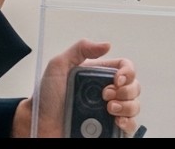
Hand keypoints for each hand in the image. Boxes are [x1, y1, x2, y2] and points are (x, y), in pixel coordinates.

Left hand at [19, 39, 141, 137]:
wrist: (39, 125)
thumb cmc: (45, 98)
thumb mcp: (58, 66)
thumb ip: (80, 49)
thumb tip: (107, 45)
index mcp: (99, 76)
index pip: (125, 68)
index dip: (127, 72)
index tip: (117, 80)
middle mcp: (107, 93)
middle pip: (134, 87)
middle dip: (126, 90)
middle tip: (106, 96)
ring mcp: (109, 112)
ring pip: (135, 106)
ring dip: (127, 106)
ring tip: (109, 109)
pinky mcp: (108, 130)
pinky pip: (130, 127)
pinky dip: (129, 124)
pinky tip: (117, 122)